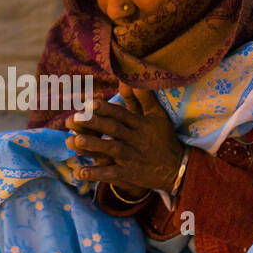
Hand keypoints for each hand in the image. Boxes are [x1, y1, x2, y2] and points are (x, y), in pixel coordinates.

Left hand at [65, 84, 185, 195]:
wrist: (177, 168)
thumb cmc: (164, 138)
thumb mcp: (157, 116)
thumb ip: (142, 98)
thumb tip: (128, 79)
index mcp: (140, 124)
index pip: (121, 114)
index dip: (106, 108)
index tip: (90, 103)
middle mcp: (136, 139)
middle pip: (114, 129)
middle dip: (95, 124)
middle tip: (76, 118)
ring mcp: (132, 157)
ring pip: (112, 149)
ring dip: (93, 146)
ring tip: (74, 141)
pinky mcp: (130, 173)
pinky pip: (111, 173)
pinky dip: (96, 173)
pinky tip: (79, 172)